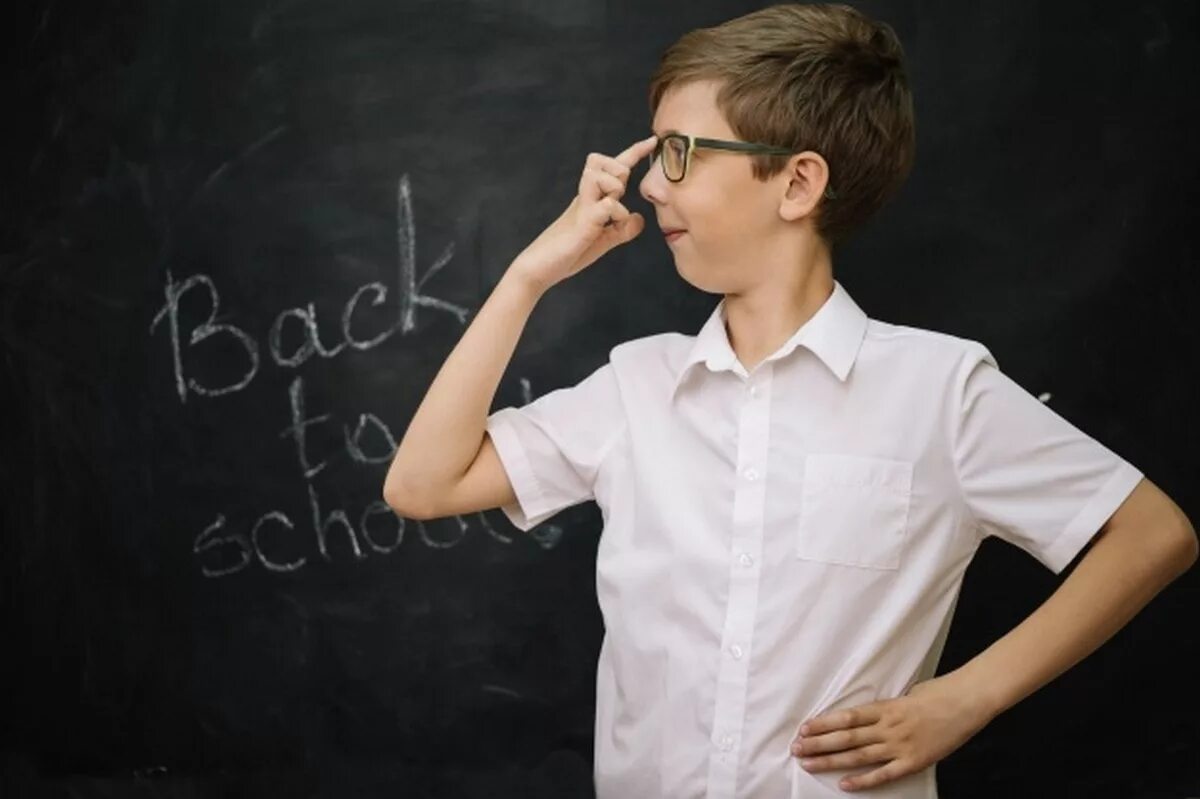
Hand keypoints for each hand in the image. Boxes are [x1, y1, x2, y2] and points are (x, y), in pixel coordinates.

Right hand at [509, 134, 657, 293]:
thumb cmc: (568, 253)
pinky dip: (616, 213)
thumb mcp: (603, 241)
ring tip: (611, 213)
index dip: (634, 152)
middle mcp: (585, 197)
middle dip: (619, 171)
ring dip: (614, 189)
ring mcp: (582, 208)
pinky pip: (606, 205)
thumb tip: (639, 218)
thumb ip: (622, 230)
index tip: (652, 140)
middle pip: (600, 160)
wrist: (540, 268)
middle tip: (616, 197)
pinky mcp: (581, 223)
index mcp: (592, 199)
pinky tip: (611, 225)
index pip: (612, 168)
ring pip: (600, 175)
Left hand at [789, 672, 995, 791]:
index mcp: (885, 707)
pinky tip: (844, 784)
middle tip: (796, 749)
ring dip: (831, 760)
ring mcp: (900, 745)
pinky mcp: (914, 761)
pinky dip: (863, 780)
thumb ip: (886, 708)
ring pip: (858, 755)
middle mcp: (888, 726)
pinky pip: (884, 774)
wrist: (967, 701)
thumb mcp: (906, 694)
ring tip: (809, 764)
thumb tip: (868, 716)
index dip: (823, 724)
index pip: (846, 717)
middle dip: (818, 743)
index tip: (803, 729)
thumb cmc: (938, 693)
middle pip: (846, 737)